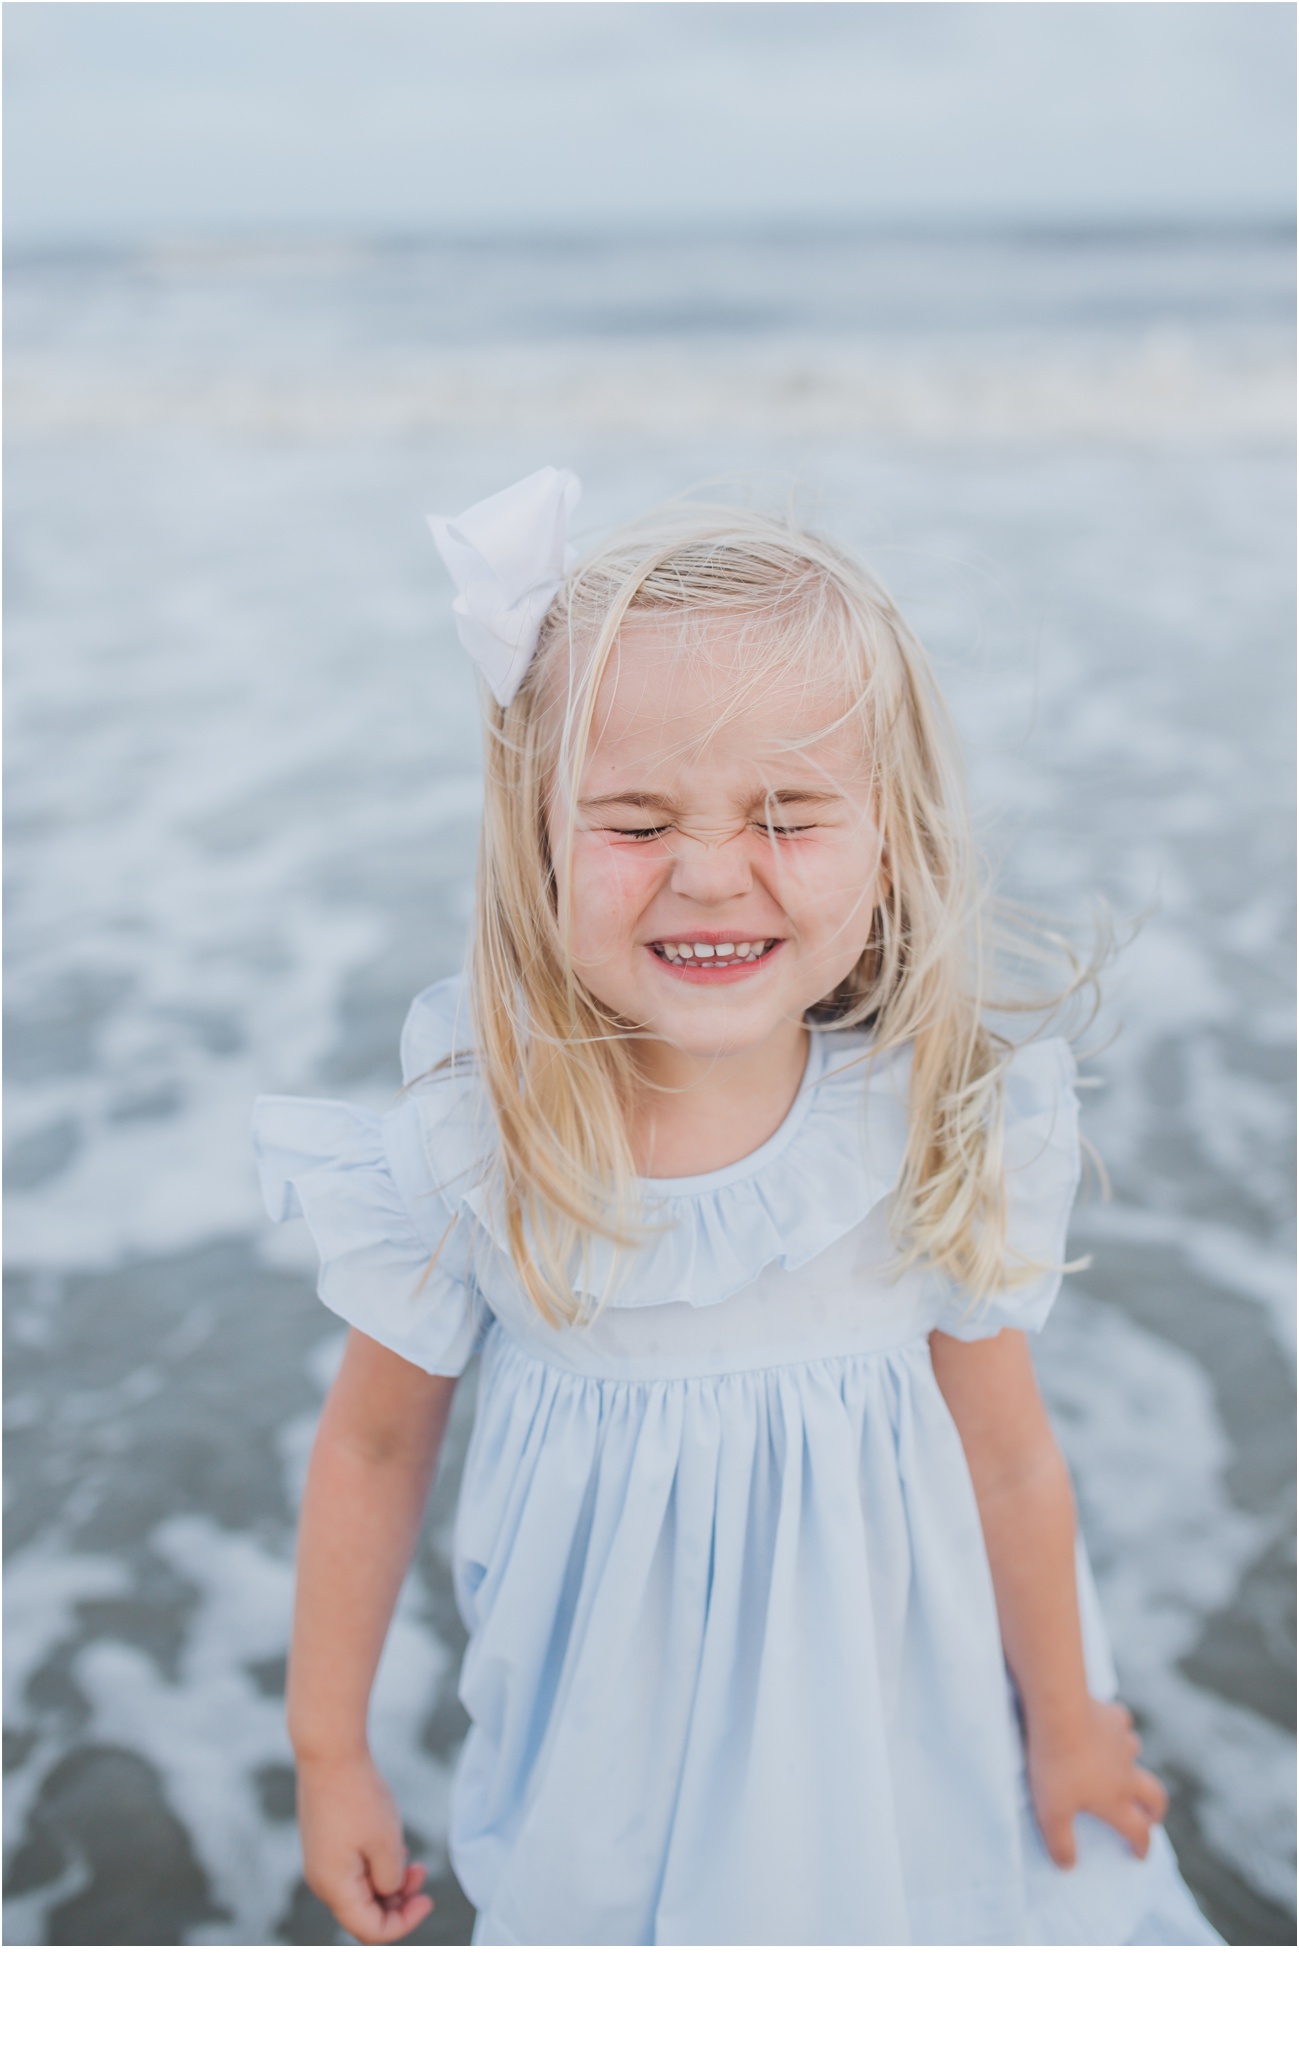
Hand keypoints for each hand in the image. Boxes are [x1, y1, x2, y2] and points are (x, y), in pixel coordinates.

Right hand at [296, 1752, 432, 1942]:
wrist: (330, 1753)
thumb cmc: (359, 1797)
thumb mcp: (387, 1844)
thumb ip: (391, 1881)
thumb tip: (389, 1892)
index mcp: (335, 1888)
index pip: (370, 1931)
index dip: (404, 1924)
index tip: (428, 1900)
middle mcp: (323, 1882)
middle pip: (365, 1914)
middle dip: (399, 1902)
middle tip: (422, 1872)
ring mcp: (322, 1863)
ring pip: (360, 1892)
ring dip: (389, 1883)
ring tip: (412, 1858)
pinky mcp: (325, 1846)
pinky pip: (353, 1871)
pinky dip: (376, 1867)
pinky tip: (393, 1846)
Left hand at [1027, 1697, 1168, 1868]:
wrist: (1059, 1713)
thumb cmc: (1055, 1766)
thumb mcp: (1050, 1814)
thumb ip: (1061, 1843)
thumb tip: (1068, 1866)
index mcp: (1115, 1801)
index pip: (1138, 1831)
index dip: (1142, 1847)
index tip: (1138, 1856)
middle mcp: (1125, 1774)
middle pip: (1155, 1795)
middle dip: (1155, 1810)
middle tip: (1149, 1818)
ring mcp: (1121, 1743)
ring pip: (1137, 1756)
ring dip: (1132, 1765)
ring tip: (1118, 1769)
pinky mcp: (1111, 1716)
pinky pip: (1121, 1724)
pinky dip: (1116, 1729)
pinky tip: (1105, 1728)